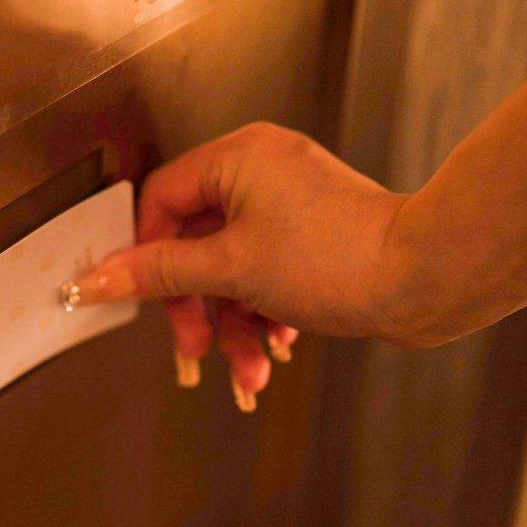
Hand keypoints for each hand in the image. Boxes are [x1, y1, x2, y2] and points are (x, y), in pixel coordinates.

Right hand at [67, 123, 414, 405]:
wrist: (428, 278)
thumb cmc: (342, 258)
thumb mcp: (232, 269)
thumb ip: (159, 273)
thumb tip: (98, 277)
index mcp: (237, 157)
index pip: (161, 200)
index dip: (146, 256)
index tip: (141, 299)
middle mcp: (263, 170)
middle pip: (196, 243)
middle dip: (197, 307)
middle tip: (195, 348)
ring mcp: (291, 203)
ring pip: (233, 268)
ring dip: (233, 324)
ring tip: (248, 369)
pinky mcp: (314, 236)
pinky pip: (266, 273)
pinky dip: (264, 313)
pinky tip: (277, 347)